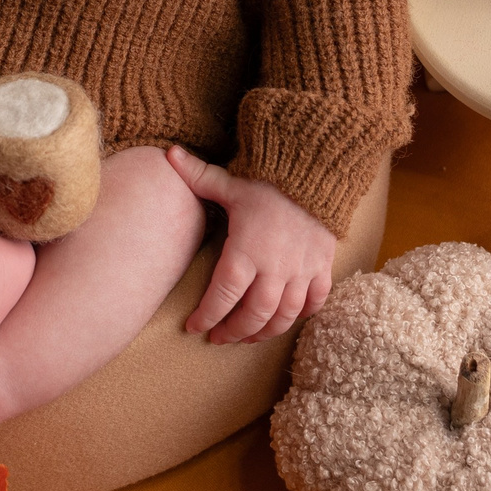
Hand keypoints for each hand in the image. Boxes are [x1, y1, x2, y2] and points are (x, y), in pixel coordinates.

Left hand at [170, 146, 334, 343]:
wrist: (319, 171)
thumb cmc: (269, 179)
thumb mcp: (230, 181)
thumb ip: (197, 174)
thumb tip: (168, 153)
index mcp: (245, 252)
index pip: (222, 296)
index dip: (207, 317)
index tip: (193, 327)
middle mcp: (274, 269)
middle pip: (253, 315)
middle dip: (234, 332)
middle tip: (219, 338)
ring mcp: (301, 271)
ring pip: (284, 316)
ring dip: (265, 332)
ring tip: (249, 337)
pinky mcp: (322, 267)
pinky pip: (315, 302)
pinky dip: (303, 315)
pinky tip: (288, 319)